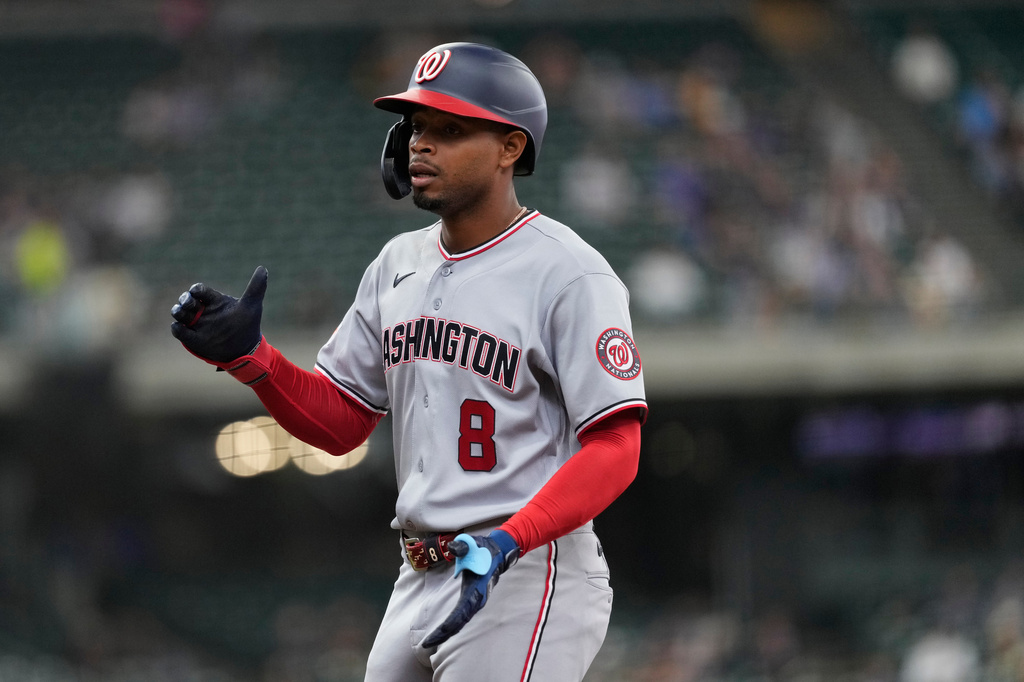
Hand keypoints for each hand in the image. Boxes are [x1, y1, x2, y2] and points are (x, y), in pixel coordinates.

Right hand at [171, 266, 266, 363]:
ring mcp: (197, 324)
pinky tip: (179, 327)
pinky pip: (179, 332)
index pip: (200, 290)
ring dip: (177, 311)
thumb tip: (263, 268)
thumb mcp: (252, 305)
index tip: (196, 291)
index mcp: (214, 301)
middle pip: (187, 300)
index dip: (196, 289)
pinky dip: (177, 329)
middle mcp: (203, 311)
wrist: (245, 349)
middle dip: (184, 299)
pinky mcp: (193, 339)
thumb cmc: (247, 325)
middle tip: (189, 302)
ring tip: (179, 312)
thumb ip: (256, 287)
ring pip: (180, 314)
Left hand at [422, 529, 519, 647]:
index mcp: (475, 590)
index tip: (433, 636)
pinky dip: (452, 625)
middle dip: (442, 634)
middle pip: (458, 623)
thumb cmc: (483, 549)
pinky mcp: (473, 600)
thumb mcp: (472, 544)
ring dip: (446, 632)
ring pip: (460, 622)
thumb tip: (452, 547)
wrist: (499, 553)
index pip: (459, 614)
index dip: (445, 627)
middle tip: (425, 644)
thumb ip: (462, 546)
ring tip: (430, 641)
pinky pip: (462, 617)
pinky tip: (443, 630)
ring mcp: (476, 601)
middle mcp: (476, 600)